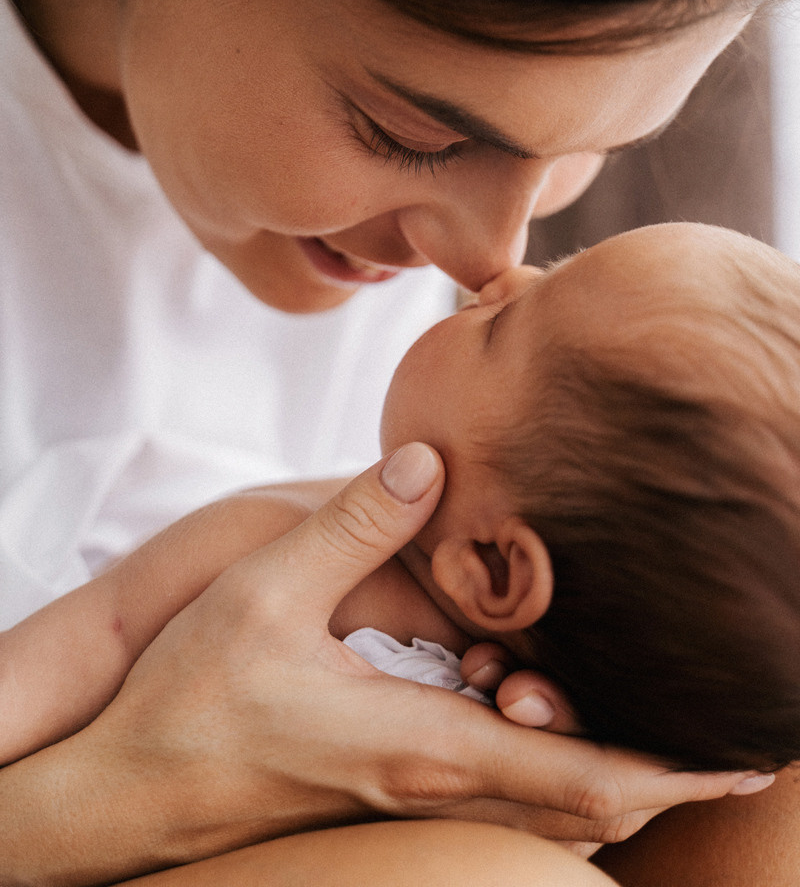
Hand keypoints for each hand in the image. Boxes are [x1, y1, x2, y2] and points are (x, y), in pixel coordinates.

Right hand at [0, 445, 768, 884]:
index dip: (668, 771)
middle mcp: (430, 780)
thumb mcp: (269, 591)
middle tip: (722, 745)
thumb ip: (355, 523)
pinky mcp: (384, 794)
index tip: (737, 764)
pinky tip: (539, 716)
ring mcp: (408, 797)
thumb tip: (429, 462)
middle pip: (586, 810)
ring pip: (547, 814)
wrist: (129, 785)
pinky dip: (550, 773)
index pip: (579, 775)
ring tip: (653, 729)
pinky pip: (498, 799)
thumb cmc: (195, 696)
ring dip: (608, 774)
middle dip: (661, 779)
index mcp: (421, 740)